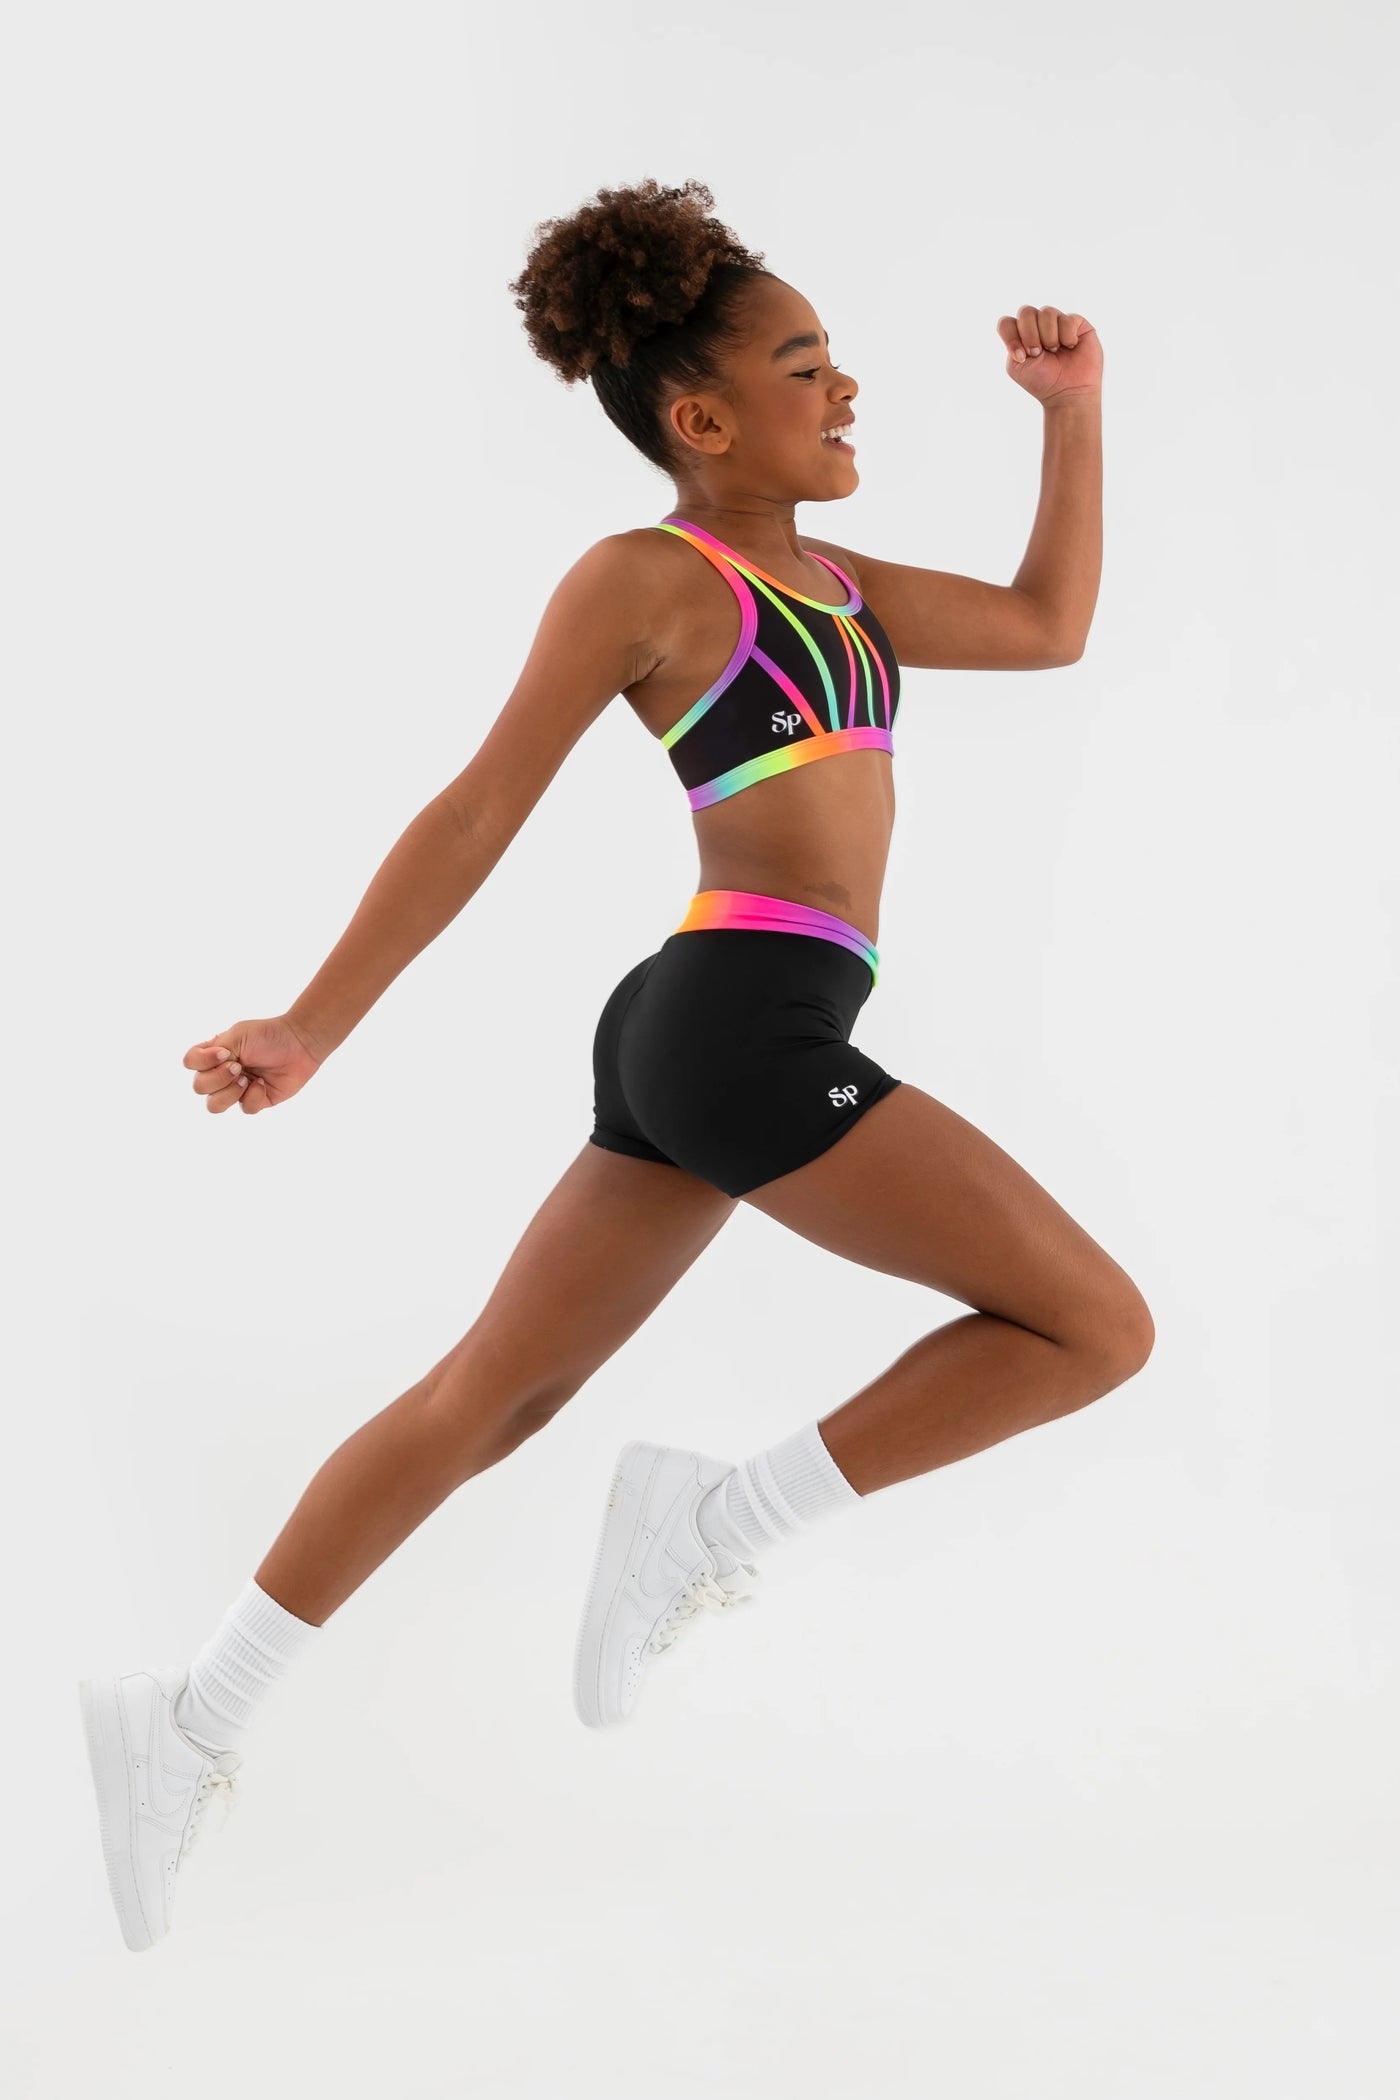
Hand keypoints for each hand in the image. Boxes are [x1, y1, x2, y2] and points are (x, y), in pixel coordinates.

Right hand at [183, 1014, 322, 1114]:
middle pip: (199, 1087)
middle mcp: (221, 1073)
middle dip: (218, 1078)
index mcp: (214, 1054)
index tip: (225, 1053)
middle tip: (238, 1066)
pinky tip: (262, 1083)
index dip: (202, 1062)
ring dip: (229, 1093)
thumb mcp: (237, 1035)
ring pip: (214, 1106)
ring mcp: (237, 1089)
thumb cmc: (268, 1035)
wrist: (299, 1043)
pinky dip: (253, 1096)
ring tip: (246, 1079)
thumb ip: (215, 1050)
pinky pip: (245, 1109)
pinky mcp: (255, 1101)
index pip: (190, 1063)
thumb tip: (208, 1070)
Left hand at [996, 305, 1100, 402]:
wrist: (1068, 392)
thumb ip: (1011, 345)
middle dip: (1030, 335)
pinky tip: (1070, 347)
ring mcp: (1057, 322)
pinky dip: (1066, 336)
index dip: (1010, 336)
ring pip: (1047, 312)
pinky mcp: (1076, 323)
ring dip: (1048, 336)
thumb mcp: (1018, 367)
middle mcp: (1038, 326)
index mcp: (1020, 336)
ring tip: (1054, 351)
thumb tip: (1023, 330)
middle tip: (1038, 353)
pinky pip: (1067, 319)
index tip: (1021, 357)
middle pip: (1026, 312)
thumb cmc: (1043, 381)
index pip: (1007, 323)